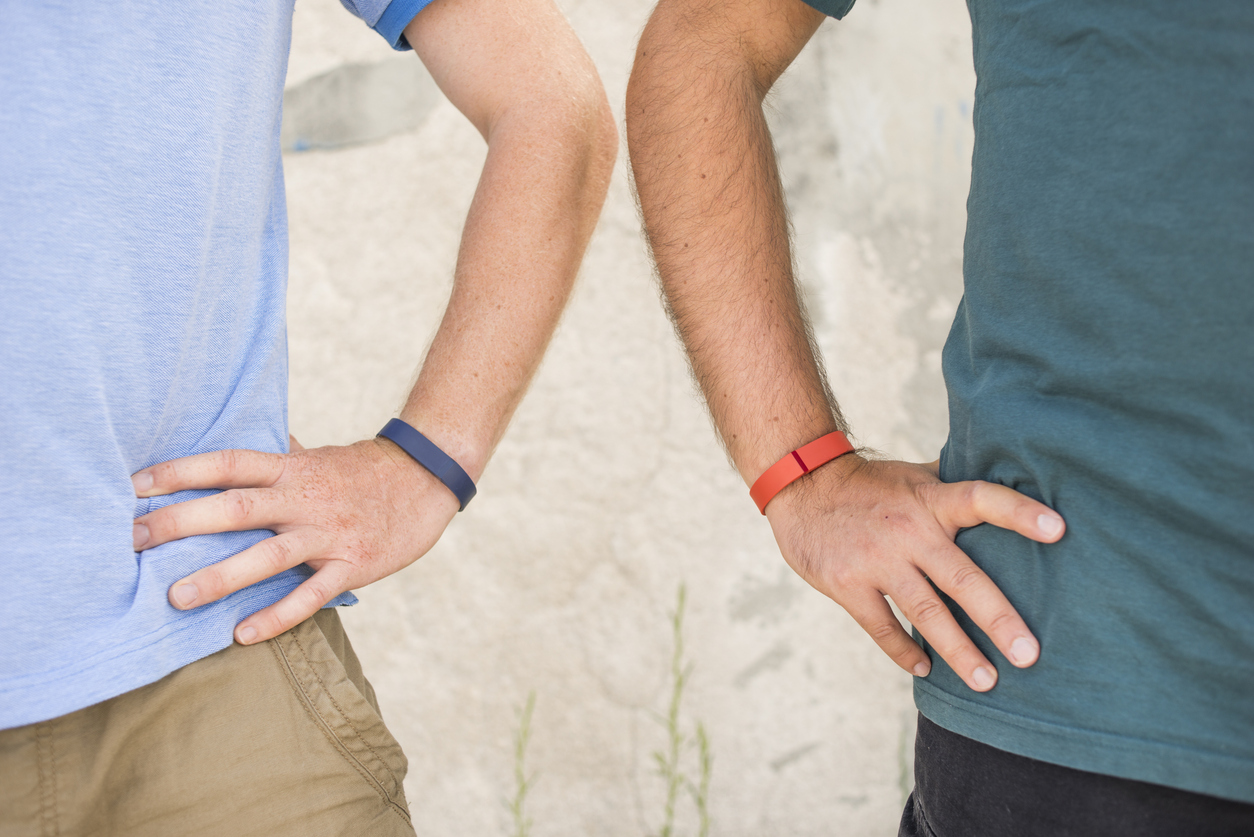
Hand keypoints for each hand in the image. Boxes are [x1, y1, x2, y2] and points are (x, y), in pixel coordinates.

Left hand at [132, 435, 459, 643]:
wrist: (429, 480)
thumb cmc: (363, 472)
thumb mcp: (316, 458)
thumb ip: (275, 460)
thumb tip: (229, 455)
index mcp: (292, 468)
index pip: (228, 464)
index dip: (182, 471)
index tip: (135, 484)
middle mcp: (305, 498)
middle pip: (237, 507)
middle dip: (182, 522)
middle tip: (134, 539)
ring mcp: (329, 533)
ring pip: (269, 555)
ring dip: (221, 576)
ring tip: (176, 596)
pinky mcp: (353, 565)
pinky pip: (312, 594)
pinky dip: (278, 615)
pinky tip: (242, 633)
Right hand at [765, 454, 1064, 691]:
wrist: (802, 487)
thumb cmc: (869, 484)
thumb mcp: (914, 477)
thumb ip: (954, 489)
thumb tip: (1009, 483)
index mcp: (930, 501)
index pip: (982, 500)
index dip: (1019, 513)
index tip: (1059, 530)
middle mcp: (908, 531)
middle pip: (962, 578)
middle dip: (998, 619)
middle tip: (1029, 655)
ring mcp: (877, 560)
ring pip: (925, 613)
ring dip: (958, 650)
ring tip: (987, 682)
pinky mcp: (848, 584)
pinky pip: (883, 627)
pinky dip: (905, 650)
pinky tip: (926, 668)